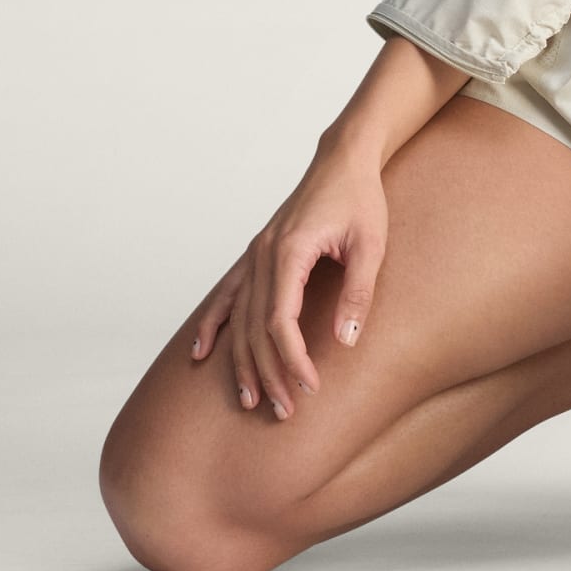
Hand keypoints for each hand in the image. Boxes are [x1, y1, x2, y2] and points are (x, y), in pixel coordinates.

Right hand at [187, 135, 388, 420]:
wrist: (344, 159)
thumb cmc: (362, 198)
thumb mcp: (372, 244)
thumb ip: (358, 292)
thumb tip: (346, 342)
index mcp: (290, 250)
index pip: (280, 321)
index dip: (291, 359)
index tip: (310, 387)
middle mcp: (264, 254)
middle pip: (255, 327)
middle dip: (268, 373)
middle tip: (285, 411)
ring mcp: (256, 253)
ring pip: (239, 318)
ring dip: (242, 361)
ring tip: (250, 400)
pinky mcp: (258, 252)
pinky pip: (228, 295)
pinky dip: (212, 325)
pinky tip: (198, 354)